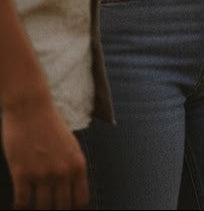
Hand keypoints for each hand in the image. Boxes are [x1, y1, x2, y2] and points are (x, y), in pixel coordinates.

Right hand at [2, 95, 87, 209]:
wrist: (31, 107)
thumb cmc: (49, 125)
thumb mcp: (70, 145)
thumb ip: (71, 167)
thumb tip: (67, 191)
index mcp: (78, 164)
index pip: (80, 201)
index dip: (71, 209)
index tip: (63, 209)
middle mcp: (63, 171)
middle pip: (61, 208)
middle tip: (46, 209)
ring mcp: (43, 173)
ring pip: (41, 209)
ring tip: (33, 207)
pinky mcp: (22, 173)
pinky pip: (22, 202)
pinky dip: (20, 207)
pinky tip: (19, 206)